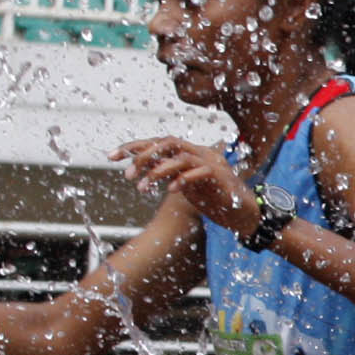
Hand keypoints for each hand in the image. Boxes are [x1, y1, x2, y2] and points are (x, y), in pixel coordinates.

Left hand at [114, 135, 255, 230]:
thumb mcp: (184, 184)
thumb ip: (166, 173)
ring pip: (180, 156)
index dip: (134, 147)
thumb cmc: (214, 198)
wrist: (243, 212)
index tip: (111, 156)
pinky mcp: (220, 176)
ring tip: (143, 187)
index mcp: (189, 152)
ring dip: (158, 171)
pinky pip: (198, 172)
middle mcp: (199, 152)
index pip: (158, 142)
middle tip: (128, 175)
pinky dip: (182, 179)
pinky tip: (170, 190)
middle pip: (168, 142)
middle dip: (144, 155)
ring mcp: (211, 162)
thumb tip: (141, 169)